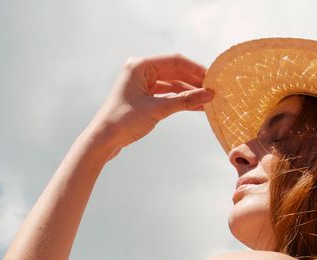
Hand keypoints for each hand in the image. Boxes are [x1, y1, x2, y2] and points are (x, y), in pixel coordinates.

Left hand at [86, 53, 213, 157]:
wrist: (103, 139)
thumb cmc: (124, 121)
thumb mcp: (158, 109)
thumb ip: (184, 101)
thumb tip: (209, 95)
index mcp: (140, 66)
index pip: (175, 61)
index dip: (195, 69)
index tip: (213, 78)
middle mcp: (140, 71)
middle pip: (174, 72)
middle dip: (194, 82)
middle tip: (213, 90)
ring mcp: (141, 84)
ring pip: (171, 84)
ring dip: (188, 92)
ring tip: (207, 100)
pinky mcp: (142, 97)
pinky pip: (166, 95)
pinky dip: (179, 100)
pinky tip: (195, 106)